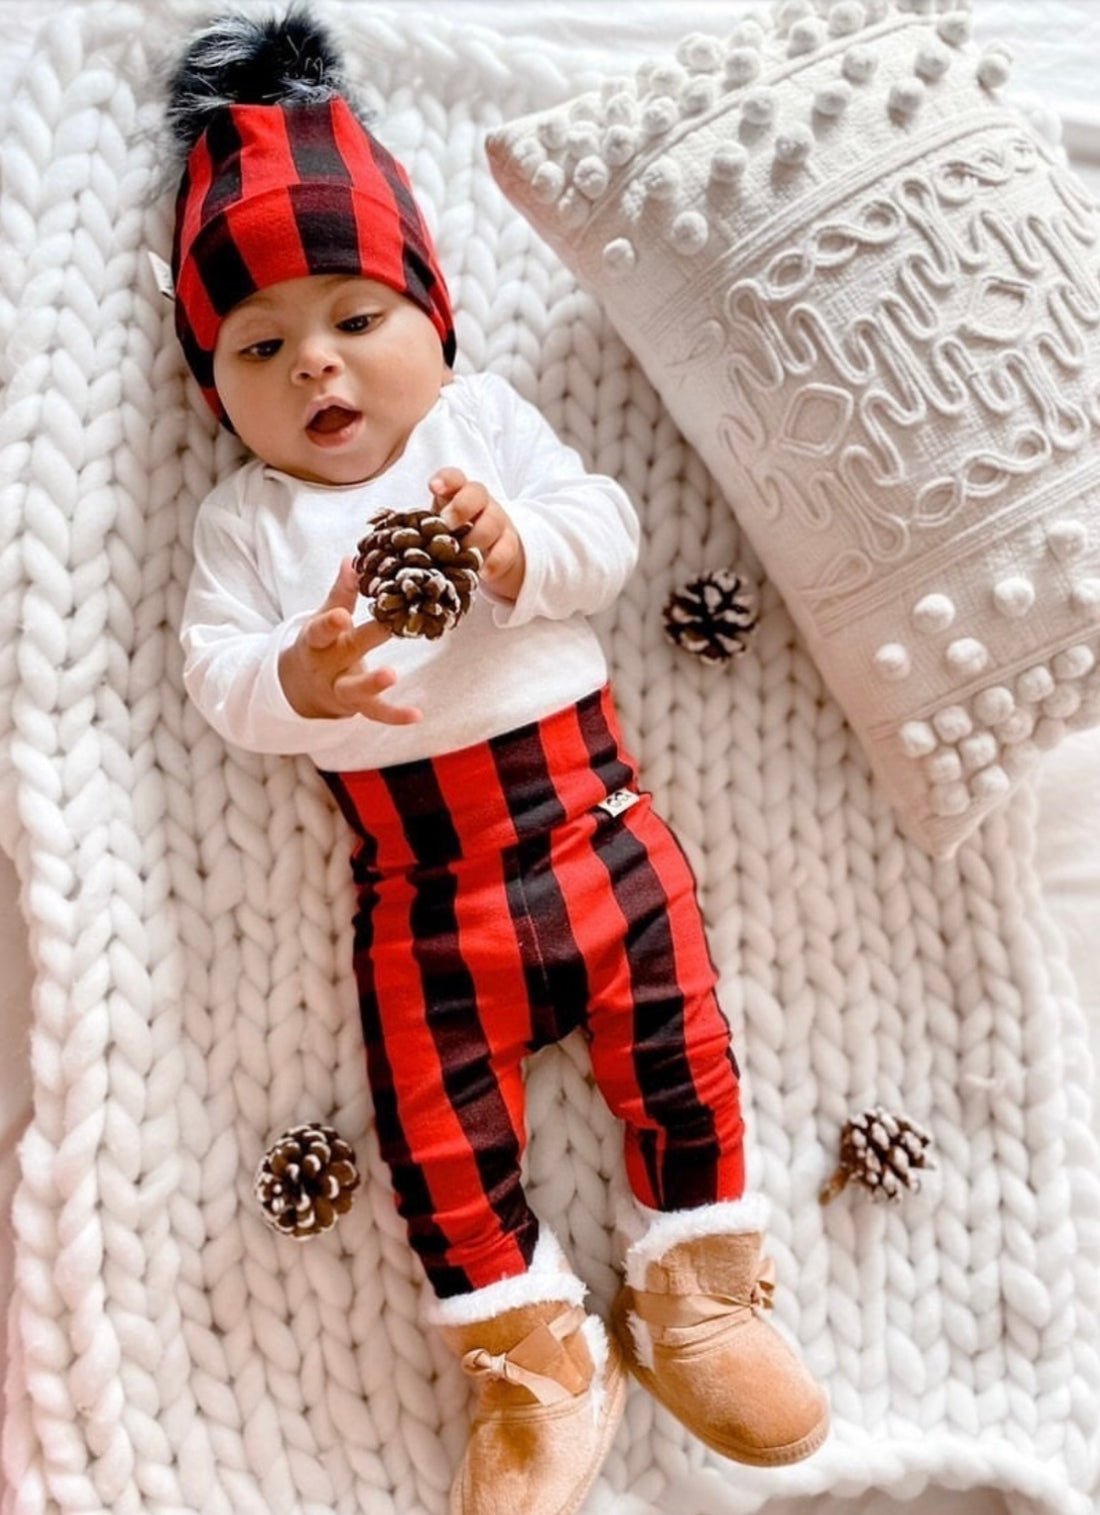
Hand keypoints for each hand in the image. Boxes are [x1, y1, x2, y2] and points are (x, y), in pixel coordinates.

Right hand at [278, 559, 421, 723]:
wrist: (302, 687)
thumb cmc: (321, 644)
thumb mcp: (323, 619)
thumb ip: (340, 594)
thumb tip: (352, 559)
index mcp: (316, 641)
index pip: (319, 631)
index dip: (330, 624)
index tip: (342, 615)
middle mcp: (326, 666)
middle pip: (346, 651)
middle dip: (366, 638)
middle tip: (387, 627)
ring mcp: (339, 689)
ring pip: (355, 689)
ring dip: (373, 683)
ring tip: (392, 674)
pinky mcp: (355, 707)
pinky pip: (375, 713)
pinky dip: (395, 716)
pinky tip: (417, 715)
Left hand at [429, 467, 525, 601]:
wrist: (488, 553)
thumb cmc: (452, 537)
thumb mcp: (435, 527)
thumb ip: (419, 526)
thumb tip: (384, 540)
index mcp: (458, 492)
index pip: (454, 477)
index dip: (445, 479)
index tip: (433, 487)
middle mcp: (480, 502)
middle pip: (476, 492)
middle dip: (461, 507)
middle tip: (447, 525)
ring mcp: (498, 521)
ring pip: (492, 521)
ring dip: (476, 537)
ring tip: (461, 553)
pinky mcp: (509, 544)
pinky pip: (506, 549)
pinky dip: (494, 560)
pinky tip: (481, 572)